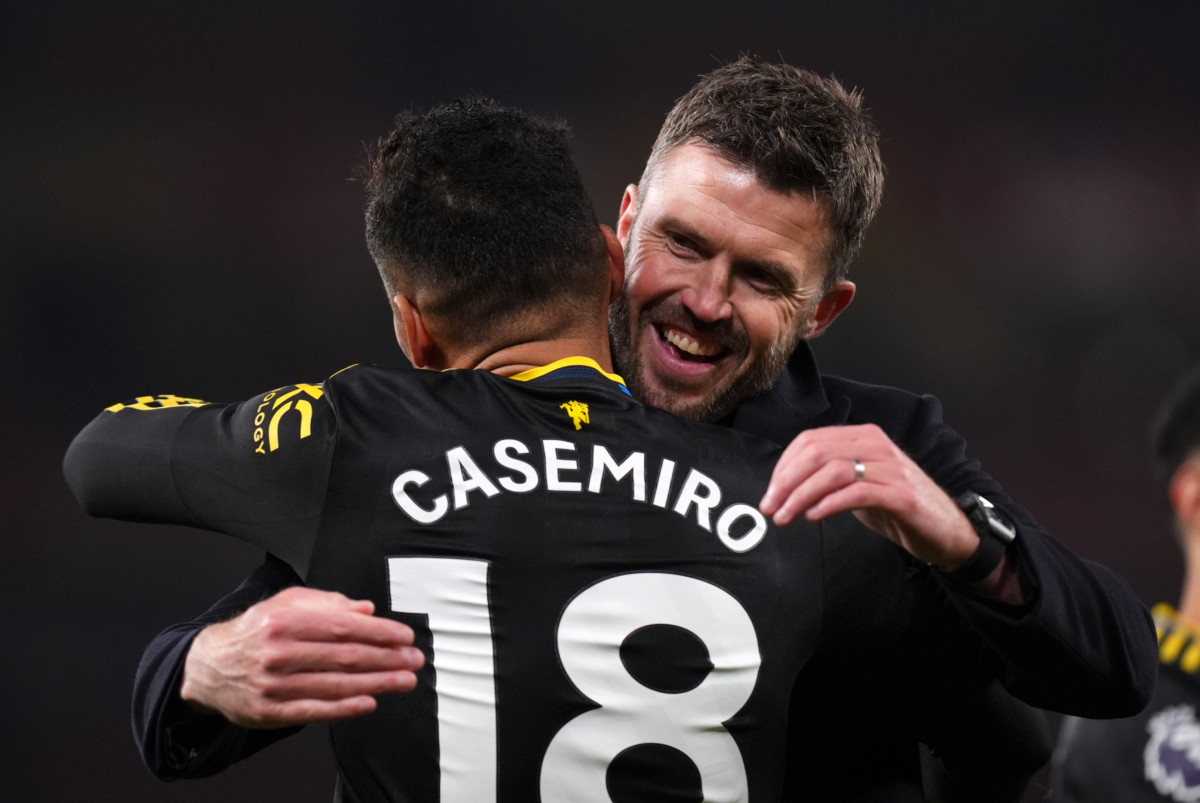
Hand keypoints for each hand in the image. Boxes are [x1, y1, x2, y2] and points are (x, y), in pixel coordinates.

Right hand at [180, 586, 424, 728]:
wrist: (208, 667)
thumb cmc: (256, 632)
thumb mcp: (285, 604)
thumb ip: (326, 604)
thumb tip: (366, 610)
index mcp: (283, 621)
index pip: (342, 626)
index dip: (379, 632)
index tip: (405, 636)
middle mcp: (277, 652)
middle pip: (344, 656)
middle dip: (386, 658)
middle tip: (414, 660)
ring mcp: (273, 685)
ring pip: (335, 685)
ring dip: (376, 684)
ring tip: (404, 681)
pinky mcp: (269, 711)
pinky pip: (314, 711)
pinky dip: (345, 709)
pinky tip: (370, 703)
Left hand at [758, 424, 979, 568]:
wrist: (946, 530)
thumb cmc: (898, 507)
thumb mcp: (858, 484)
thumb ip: (828, 478)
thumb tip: (785, 486)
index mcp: (863, 437)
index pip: (810, 441)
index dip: (783, 467)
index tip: (769, 492)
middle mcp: (876, 446)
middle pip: (817, 453)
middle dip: (785, 482)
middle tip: (770, 507)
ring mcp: (891, 469)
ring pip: (833, 472)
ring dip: (801, 496)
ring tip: (786, 516)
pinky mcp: (902, 495)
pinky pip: (858, 493)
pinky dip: (830, 504)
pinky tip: (814, 516)